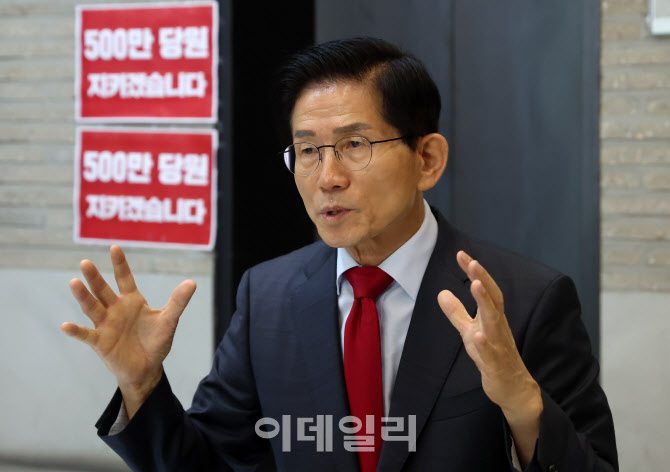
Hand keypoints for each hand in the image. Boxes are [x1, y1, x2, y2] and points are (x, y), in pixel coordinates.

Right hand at [62, 245, 195, 416]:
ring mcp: (106, 325)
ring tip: (74, 282)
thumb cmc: (156, 342)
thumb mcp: (169, 320)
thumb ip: (178, 301)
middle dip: (95, 277)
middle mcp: (116, 309)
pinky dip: (76, 331)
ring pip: (92, 307)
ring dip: (83, 296)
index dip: (120, 264)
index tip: (114, 247)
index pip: (125, 278)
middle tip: (85, 262)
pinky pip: (86, 335)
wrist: (148, 368)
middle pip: (103, 290)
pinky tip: (65, 325)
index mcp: (132, 301)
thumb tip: (192, 282)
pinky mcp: (100, 342)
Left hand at [438, 251, 541, 466]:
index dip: (475, 273)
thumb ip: (457, 313)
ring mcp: (499, 346)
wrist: (514, 389)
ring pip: (494, 322)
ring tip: (475, 286)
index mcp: (492, 317)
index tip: (462, 254)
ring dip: (485, 304)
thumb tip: (442, 292)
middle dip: (483, 281)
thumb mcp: (469, 332)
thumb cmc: (492, 356)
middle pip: (493, 300)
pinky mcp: (496, 365)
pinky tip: (476, 335)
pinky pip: (491, 354)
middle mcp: (498, 327)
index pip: (485, 290)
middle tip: (473, 263)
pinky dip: (484, 344)